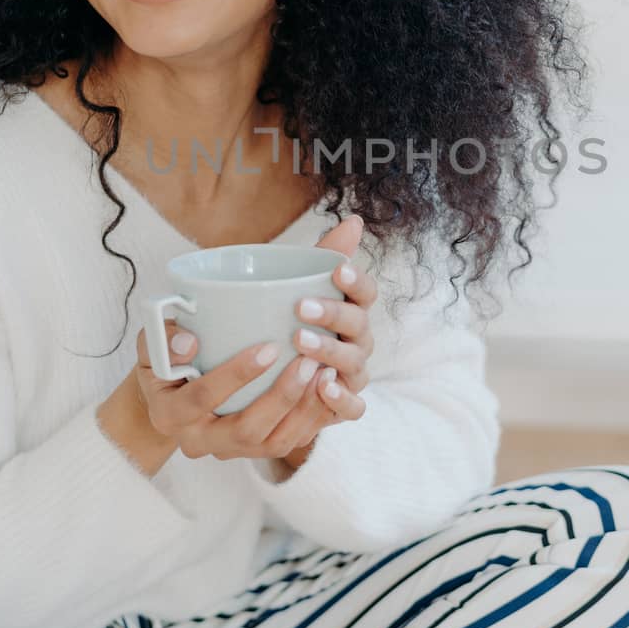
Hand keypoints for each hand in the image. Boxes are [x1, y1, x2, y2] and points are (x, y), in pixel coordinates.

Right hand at [133, 319, 327, 462]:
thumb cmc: (165, 360)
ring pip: (273, 443)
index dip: (236, 375)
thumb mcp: (152, 344)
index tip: (270, 347)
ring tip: (325, 372)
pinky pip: (289, 444)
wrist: (171, 395)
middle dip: (281, 397)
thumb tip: (190, 343)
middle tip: (308, 362)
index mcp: (169, 414)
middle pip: (246, 430)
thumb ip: (164, 339)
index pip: (203, 398)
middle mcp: (198, 441)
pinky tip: (327, 388)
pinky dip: (312, 418)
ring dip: (304, 410)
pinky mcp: (253, 452)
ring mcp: (228, 451)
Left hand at [287, 214, 374, 435]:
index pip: (365, 293)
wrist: (262, 380)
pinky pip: (353, 407)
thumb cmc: (283, 325)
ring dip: (332, 353)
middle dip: (334, 315)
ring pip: (356, 366)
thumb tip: (354, 219)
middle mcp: (357, 343)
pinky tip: (322, 387)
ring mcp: (352, 376)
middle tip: (301, 308)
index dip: (357, 282)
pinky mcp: (341, 407)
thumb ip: (318, 258)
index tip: (338, 269)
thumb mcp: (290, 289)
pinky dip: (342, 399)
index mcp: (350, 311)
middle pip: (360, 327)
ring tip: (301, 343)